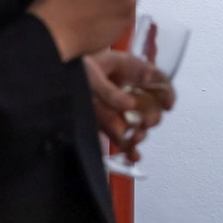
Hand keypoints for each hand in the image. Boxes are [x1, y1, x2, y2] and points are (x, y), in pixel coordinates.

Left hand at [85, 49, 175, 163]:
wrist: (54, 72)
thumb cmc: (75, 66)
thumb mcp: (92, 74)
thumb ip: (110, 91)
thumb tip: (130, 106)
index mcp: (130, 70)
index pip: (159, 80)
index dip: (167, 92)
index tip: (168, 105)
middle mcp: (129, 89)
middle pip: (152, 106)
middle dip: (152, 116)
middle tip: (145, 123)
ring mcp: (119, 107)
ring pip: (139, 124)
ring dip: (140, 133)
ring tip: (135, 138)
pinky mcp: (109, 122)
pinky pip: (123, 136)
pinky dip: (129, 148)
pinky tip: (133, 156)